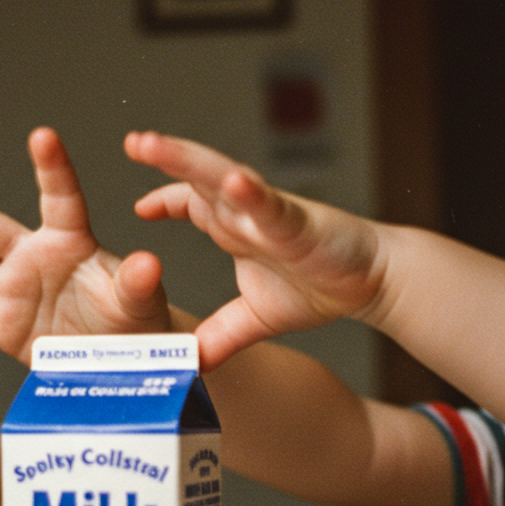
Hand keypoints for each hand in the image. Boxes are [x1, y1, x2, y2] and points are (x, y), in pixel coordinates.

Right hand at [0, 128, 170, 364]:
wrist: (125, 358)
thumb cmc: (138, 320)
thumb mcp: (140, 300)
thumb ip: (136, 282)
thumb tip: (147, 264)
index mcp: (71, 243)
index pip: (60, 198)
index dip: (52, 168)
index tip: (43, 135)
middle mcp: (35, 260)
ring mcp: (16, 293)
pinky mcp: (7, 329)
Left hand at [126, 132, 385, 368]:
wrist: (371, 282)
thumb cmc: (319, 287)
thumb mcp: (255, 319)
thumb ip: (222, 336)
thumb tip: (191, 364)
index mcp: (235, 228)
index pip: (192, 201)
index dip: (165, 199)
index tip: (140, 208)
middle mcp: (246, 213)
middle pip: (197, 179)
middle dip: (164, 158)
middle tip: (133, 141)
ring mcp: (267, 215)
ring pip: (222, 178)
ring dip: (187, 160)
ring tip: (153, 145)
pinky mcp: (296, 224)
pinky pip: (269, 205)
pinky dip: (251, 193)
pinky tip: (232, 181)